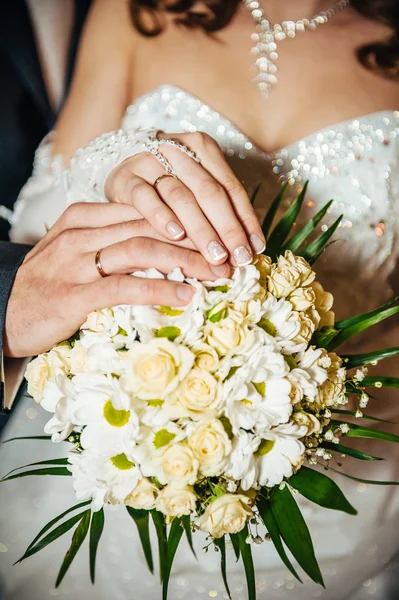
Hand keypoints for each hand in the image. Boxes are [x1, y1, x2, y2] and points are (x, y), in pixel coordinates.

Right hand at [4, 203, 229, 357]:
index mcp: (85, 216)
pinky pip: (126, 286)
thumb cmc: (45, 284)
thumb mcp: (74, 251)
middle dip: (195, 238)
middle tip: (228, 253)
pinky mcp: (75, 294)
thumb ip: (110, 240)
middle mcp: (82, 232)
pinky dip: (160, 289)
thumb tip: (159, 245)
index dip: (185, 219)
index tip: (215, 231)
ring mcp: (77, 261)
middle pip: (151, 225)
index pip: (145, 209)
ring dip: (186, 260)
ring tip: (217, 273)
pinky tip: (186, 296)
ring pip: (143, 249)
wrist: (1, 309)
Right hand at [104, 131, 265, 267]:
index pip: (231, 187)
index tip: (256, 248)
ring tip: (215, 254)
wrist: (121, 167)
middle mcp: (178, 150)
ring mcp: (149, 161)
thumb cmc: (166, 184)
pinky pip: (146, 198)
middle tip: (239, 258)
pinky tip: (177, 236)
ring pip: (181, 197)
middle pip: (210, 192)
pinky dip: (162, 217)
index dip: (246, 219)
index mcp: (203, 148)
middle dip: (228, 228)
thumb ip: (220, 210)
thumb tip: (250, 247)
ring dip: (201, 229)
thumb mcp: (195, 187)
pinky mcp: (125, 178)